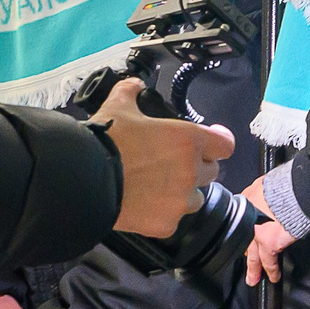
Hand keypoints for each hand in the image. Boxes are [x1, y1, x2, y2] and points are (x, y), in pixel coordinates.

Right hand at [95, 78, 231, 236]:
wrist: (84, 181)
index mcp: (187, 139)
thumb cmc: (105, 142)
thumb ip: (130, 91)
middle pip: (211, 171)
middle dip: (196, 166)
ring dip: (183, 192)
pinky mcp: (166, 223)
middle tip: (172, 164)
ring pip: (195, 198)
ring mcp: (180, 200)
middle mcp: (190, 170)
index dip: (219, 141)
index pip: (225, 144)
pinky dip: (162, 213)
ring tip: (157, 187)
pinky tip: (143, 205)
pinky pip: (172, 219)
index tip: (214, 140)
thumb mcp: (117, 107)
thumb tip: (134, 85)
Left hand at [237, 178, 294, 285]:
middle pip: (243, 240)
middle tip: (244, 262)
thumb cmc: (286, 183)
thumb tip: (266, 193)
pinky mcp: (269, 243)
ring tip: (253, 279)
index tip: (246, 236)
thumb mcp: (267, 183)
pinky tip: (273, 277)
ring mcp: (256, 233)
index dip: (245, 230)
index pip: (243, 220)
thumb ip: (263, 192)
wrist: (295, 188)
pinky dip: (272, 271)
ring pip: (252, 255)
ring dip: (253, 269)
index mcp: (247, 201)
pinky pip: (269, 262)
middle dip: (244, 252)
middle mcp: (248, 219)